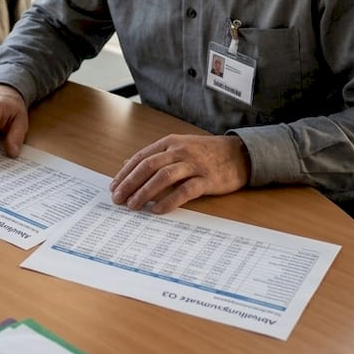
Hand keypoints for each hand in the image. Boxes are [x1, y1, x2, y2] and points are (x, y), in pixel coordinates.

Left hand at [110, 135, 250, 212]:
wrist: (240, 154)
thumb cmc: (206, 153)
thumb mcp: (179, 147)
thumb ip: (155, 156)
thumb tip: (128, 163)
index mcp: (170, 143)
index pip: (141, 157)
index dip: (125, 173)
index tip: (113, 187)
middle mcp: (180, 151)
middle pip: (148, 166)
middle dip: (130, 183)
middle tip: (117, 199)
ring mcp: (194, 165)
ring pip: (163, 176)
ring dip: (145, 192)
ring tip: (133, 205)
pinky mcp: (207, 179)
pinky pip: (185, 190)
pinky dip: (169, 201)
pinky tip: (157, 210)